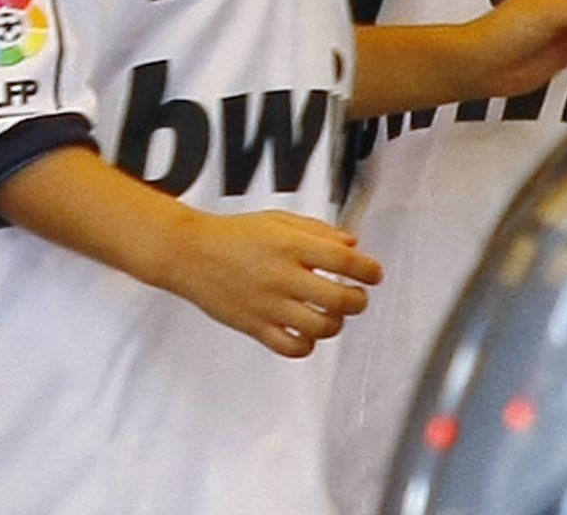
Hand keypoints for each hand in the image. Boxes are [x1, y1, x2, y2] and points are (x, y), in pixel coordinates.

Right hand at [165, 208, 380, 360]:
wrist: (191, 253)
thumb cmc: (234, 233)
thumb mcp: (279, 219)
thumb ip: (318, 231)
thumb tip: (351, 243)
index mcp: (291, 244)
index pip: (344, 260)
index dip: (368, 269)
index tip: (375, 273)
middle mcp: (283, 276)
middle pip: (339, 299)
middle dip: (358, 300)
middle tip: (358, 296)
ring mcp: (270, 305)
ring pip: (321, 327)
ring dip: (336, 323)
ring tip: (333, 314)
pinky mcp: (256, 327)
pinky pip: (293, 347)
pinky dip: (308, 344)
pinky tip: (307, 332)